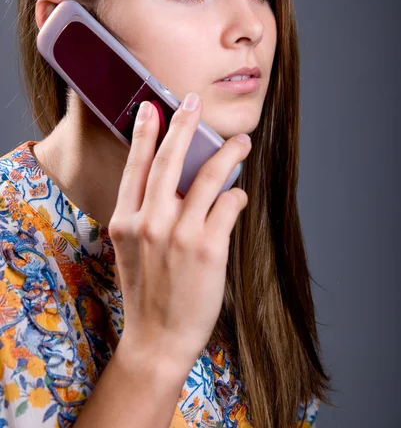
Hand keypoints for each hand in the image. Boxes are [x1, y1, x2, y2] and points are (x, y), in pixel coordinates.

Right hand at [108, 92, 250, 368]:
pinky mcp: (207, 247)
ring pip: (207, 178)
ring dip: (227, 154)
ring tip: (242, 142)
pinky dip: (236, 196)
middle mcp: (149, 223)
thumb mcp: (131, 250)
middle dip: (183, 125)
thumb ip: (144, 215)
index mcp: (125, 221)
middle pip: (168, 161)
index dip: (144, 134)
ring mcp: (178, 234)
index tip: (150, 108)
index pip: (135, 167)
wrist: (157, 338)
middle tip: (192, 101)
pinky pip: (228, 206)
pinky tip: (239, 195)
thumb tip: (174, 183)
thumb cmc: (147, 291)